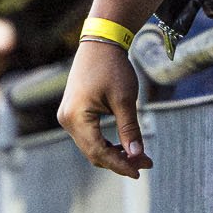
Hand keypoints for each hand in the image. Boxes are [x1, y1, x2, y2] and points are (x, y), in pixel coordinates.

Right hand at [57, 39, 150, 177]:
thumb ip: (129, 129)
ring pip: (90, 146)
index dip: (120, 164)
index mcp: (76, 116)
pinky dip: (105, 143)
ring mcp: (67, 116)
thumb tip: (137, 155)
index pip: (98, 151)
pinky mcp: (72, 112)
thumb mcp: (125, 100)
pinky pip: (88, 136)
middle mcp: (66, 119)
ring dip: (113, 153)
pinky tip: (123, 145)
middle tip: (146, 162)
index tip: (141, 169)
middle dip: (119, 160)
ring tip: (139, 155)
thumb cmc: (112, 68)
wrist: (100, 43)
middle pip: (93, 152)